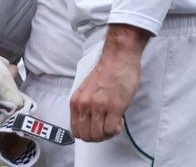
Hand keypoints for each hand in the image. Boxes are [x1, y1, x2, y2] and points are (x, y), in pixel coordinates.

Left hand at [69, 25, 149, 141]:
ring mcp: (98, 106)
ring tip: (114, 121)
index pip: (75, 131)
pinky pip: (112, 130)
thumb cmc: (106, 72)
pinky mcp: (113, 107)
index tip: (97, 128)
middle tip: (107, 127)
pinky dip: (117, 129)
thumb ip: (85, 107)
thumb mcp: (87, 91)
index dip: (88, 134)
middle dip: (99, 137)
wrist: (118, 58)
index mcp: (76, 101)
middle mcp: (84, 105)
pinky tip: (119, 118)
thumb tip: (89, 124)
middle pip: (86, 137)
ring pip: (99, 136)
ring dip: (109, 133)